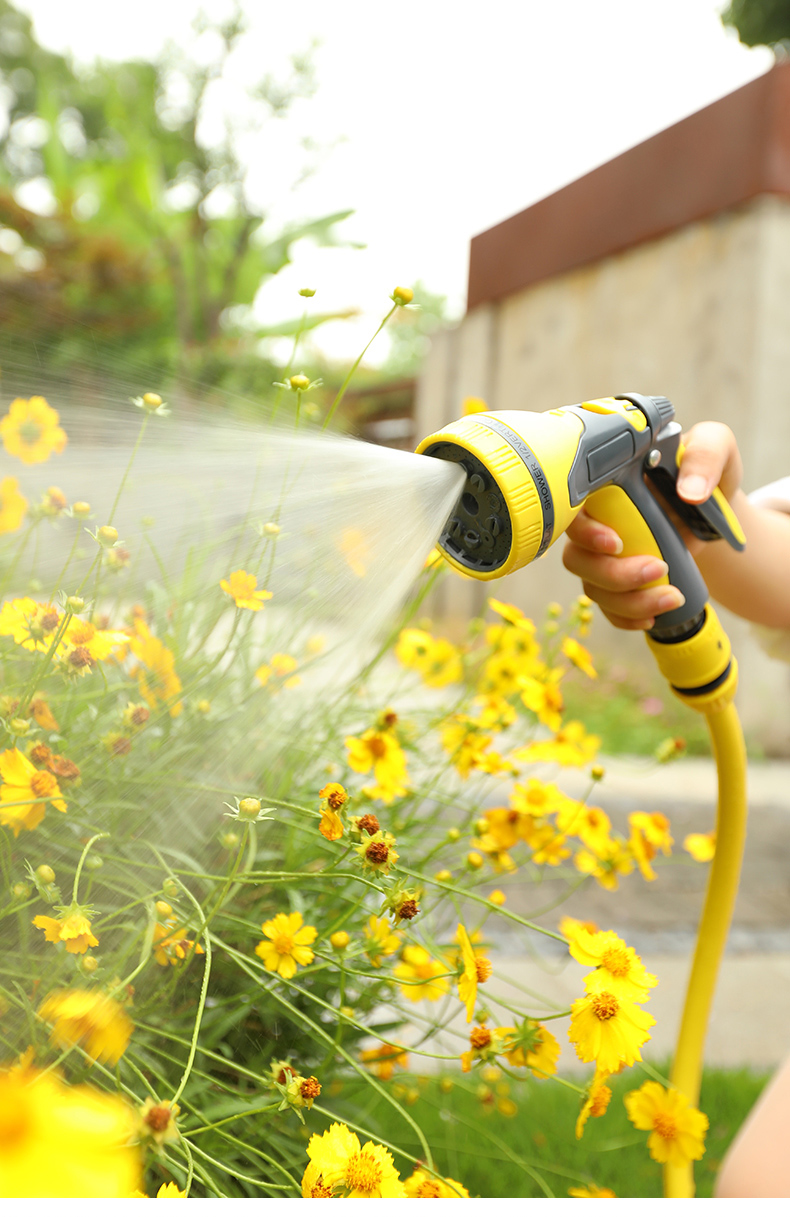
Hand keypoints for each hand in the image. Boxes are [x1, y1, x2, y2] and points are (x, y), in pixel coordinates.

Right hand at [561, 422, 742, 630]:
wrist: (714, 506)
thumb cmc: (705, 471)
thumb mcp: (714, 447)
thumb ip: (704, 455)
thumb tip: (690, 492)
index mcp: (606, 485)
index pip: (573, 510)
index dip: (585, 532)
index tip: (616, 543)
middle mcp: (596, 522)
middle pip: (578, 558)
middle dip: (615, 574)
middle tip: (659, 569)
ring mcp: (602, 555)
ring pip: (592, 588)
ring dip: (629, 601)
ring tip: (672, 597)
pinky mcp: (616, 581)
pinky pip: (607, 608)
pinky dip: (627, 617)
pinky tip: (654, 616)